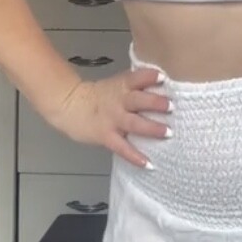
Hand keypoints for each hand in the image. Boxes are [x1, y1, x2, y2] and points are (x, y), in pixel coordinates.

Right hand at [47, 67, 171, 167]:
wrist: (70, 105)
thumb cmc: (100, 95)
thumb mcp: (116, 84)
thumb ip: (136, 86)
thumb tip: (163, 87)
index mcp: (122, 86)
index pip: (136, 78)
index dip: (149, 76)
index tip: (163, 77)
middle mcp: (119, 101)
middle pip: (138, 100)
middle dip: (155, 103)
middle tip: (171, 106)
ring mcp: (113, 120)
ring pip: (134, 123)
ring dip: (152, 128)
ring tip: (168, 132)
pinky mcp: (107, 136)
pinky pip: (122, 148)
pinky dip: (135, 157)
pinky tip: (148, 164)